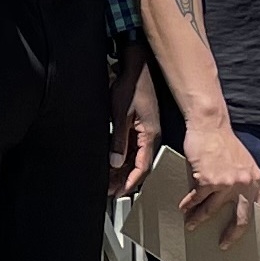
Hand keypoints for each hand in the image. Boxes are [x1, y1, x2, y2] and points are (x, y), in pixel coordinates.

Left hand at [108, 45, 160, 197]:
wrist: (137, 67)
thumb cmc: (132, 86)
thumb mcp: (121, 114)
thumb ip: (118, 140)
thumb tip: (115, 162)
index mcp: (150, 136)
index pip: (142, 168)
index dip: (130, 182)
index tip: (118, 193)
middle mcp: (150, 136)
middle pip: (139, 166)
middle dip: (124, 180)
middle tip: (109, 190)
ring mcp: (146, 132)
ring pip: (135, 158)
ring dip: (123, 171)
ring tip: (109, 181)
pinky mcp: (141, 126)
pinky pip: (133, 148)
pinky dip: (123, 158)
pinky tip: (113, 163)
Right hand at [178, 114, 259, 243]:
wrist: (210, 126)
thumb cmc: (225, 142)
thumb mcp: (244, 161)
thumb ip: (245, 179)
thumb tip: (241, 198)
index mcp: (256, 179)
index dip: (256, 224)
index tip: (249, 235)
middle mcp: (244, 184)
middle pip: (241, 219)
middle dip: (232, 235)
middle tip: (225, 244)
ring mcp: (226, 184)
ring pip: (212, 211)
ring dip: (199, 220)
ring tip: (192, 225)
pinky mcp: (208, 181)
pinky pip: (196, 199)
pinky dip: (188, 205)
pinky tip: (183, 209)